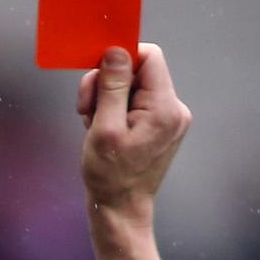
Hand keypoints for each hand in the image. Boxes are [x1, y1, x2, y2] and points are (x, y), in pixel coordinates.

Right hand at [77, 43, 191, 229]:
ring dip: (106, 98)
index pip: (149, 57)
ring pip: (132, 86)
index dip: (121, 58)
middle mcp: (174, 109)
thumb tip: (116, 51)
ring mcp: (168, 118)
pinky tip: (102, 128)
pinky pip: (134, 101)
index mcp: (165, 109)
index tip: (97, 75)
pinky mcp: (159, 125)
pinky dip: (114, 109)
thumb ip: (112, 86)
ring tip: (93, 123)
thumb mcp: (104, 128)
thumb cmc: (110, 176)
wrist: (120, 209)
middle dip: (106, 84)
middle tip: (86, 108)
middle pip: (138, 71)